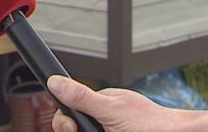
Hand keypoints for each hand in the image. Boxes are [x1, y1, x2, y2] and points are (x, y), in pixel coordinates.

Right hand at [47, 75, 183, 131]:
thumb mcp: (110, 110)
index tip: (71, 127)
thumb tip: (56, 80)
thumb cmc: (151, 124)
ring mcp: (110, 130)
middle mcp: (103, 120)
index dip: (65, 121)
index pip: (70, 110)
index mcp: (100, 105)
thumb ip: (82, 97)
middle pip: (75, 126)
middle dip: (75, 130)